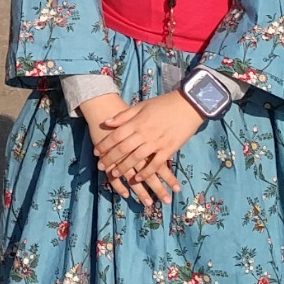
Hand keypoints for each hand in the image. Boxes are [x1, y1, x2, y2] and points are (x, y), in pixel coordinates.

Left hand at [89, 90, 201, 205]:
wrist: (188, 105)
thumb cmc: (163, 104)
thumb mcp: (142, 106)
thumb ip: (124, 115)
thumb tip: (107, 122)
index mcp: (137, 121)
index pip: (116, 135)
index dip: (105, 144)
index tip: (96, 152)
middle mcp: (145, 132)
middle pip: (123, 148)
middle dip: (110, 158)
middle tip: (101, 166)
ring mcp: (157, 142)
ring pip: (136, 157)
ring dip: (124, 167)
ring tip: (114, 174)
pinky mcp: (169, 149)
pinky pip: (155, 164)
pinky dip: (146, 173)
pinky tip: (138, 179)